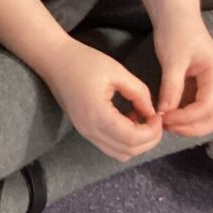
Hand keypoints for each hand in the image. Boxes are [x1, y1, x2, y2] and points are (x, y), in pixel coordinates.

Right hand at [43, 39, 161, 161]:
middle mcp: (89, 129)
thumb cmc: (83, 60)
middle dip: (149, 139)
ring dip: (137, 143)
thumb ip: (139, 93)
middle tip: (156, 120)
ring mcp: (85, 132)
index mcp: (97, 114)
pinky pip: (110, 147)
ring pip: (120, 153)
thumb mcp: (117, 71)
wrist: (53, 59)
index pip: (133, 138)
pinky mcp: (84, 130)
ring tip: (142, 121)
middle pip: (128, 151)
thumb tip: (152, 113)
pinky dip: (124, 141)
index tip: (158, 115)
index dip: (152, 131)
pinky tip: (128, 120)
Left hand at [154, 13, 212, 137]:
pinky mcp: (201, 89)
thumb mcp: (173, 59)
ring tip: (165, 122)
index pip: (208, 107)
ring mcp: (212, 88)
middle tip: (166, 126)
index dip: (187, 118)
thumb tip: (165, 112)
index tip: (165, 119)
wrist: (176, 17)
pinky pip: (198, 110)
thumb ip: (171, 87)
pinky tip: (168, 115)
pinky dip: (186, 117)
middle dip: (191, 127)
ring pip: (208, 117)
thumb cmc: (177, 32)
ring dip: (189, 125)